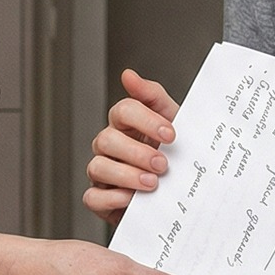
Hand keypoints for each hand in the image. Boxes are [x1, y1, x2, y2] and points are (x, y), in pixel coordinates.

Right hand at [84, 69, 179, 221]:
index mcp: (126, 125)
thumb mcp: (173, 122)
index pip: (123, 111)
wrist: (183, 194)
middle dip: (137, 152)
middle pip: (107, 139)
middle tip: (163, 164)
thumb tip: (128, 75)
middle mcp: (110, 146)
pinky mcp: (101, 199)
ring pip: (98, 167)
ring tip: (152, 183)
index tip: (171, 134)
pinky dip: (112, 198)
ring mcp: (103, 172)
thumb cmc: (174, 155)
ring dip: (126, 175)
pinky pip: (92, 197)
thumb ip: (153, 96)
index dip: (146, 121)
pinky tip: (133, 198)